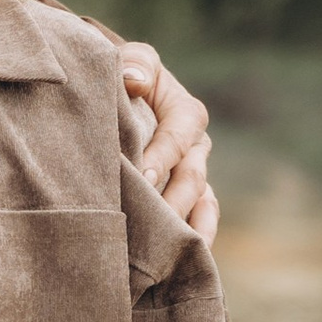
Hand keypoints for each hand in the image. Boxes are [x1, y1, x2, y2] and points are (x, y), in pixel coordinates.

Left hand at [118, 42, 217, 246]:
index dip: (161, 156)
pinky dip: (198, 237)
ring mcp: (194, 173)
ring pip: (200, 202)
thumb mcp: (129, 60)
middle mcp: (196, 146)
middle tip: (150, 221)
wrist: (119, 96)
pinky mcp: (187, 195)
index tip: (142, 174)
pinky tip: (187, 260)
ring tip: (171, 251)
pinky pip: (202, 217)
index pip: (177, 137)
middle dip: (172, 199)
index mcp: (186, 112)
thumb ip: (134, 64)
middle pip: (191, 176)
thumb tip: (134, 80)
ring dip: (187, 224)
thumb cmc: (123, 76)